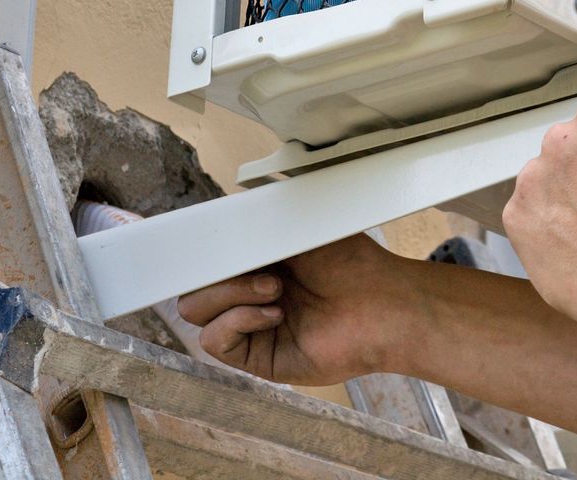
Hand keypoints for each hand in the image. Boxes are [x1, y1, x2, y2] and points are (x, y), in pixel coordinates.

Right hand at [176, 233, 410, 384]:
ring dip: (230, 294)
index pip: (206, 260)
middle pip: (193, 287)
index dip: (202, 253)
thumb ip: (255, 228)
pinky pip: (215, 340)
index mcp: (258, 262)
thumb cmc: (352, 264)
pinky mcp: (258, 357)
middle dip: (218, 274)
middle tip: (263, 269)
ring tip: (276, 289)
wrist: (383, 303)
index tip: (206, 242)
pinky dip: (236, 321)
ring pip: (196, 312)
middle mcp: (249, 294)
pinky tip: (274, 313)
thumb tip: (215, 221)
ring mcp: (251, 326)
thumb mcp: (298, 231)